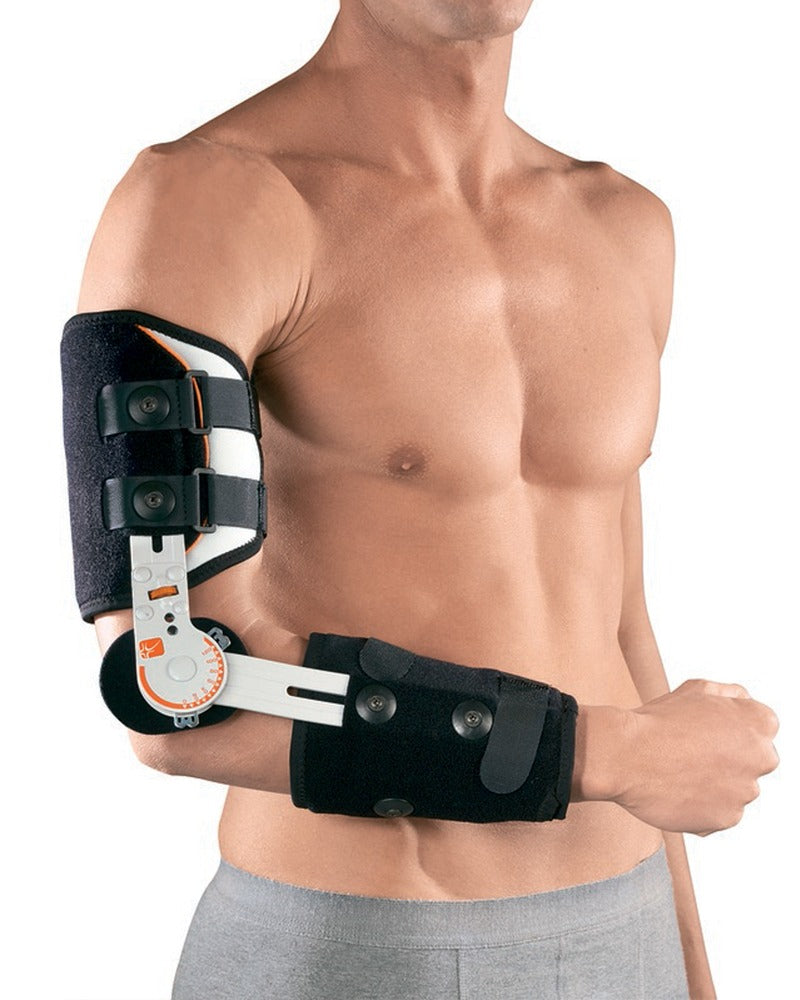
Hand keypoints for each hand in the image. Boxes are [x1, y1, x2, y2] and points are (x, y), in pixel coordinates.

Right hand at [611, 680, 778, 834]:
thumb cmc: (656, 722)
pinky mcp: (727, 818)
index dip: (731, 728)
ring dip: (716, 783)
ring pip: (737, 789)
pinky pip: (720, 813)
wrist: (625, 755)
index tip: (709, 732)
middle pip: (754, 760)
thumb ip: (731, 694)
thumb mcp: (697, 689)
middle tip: (693, 752)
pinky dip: (703, 805)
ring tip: (680, 771)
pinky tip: (678, 789)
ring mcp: (745, 791)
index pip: (762, 728)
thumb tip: (743, 702)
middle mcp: (761, 757)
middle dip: (731, 758)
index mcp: (759, 722)